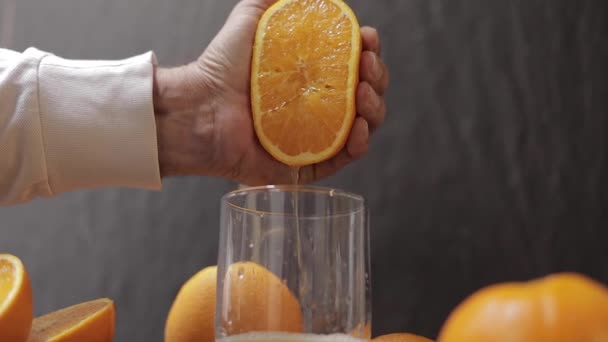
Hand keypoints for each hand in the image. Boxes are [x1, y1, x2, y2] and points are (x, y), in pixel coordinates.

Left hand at [154, 0, 388, 184]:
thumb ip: (272, 0)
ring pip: (360, 127)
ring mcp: (311, 138)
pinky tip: (359, 127)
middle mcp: (314, 108)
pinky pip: (341, 160)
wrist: (200, 108)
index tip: (367, 39)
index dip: (367, 53)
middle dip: (375, 78)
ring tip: (363, 92)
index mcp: (308, 79)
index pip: (351, 67)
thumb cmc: (220, 68)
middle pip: (363, 97)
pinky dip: (358, 145)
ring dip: (373, 109)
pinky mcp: (303, 166)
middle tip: (365, 66)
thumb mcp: (250, 20)